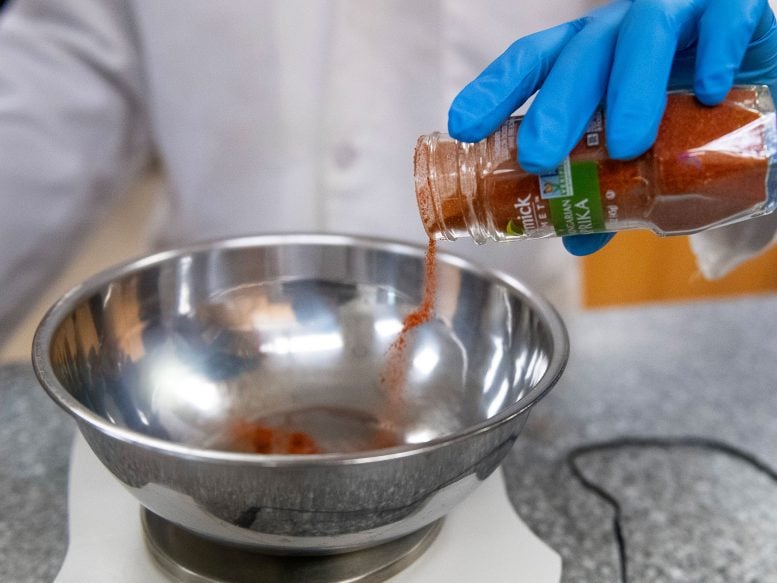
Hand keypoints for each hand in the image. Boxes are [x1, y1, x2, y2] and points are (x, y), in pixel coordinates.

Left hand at [448, 0, 776, 254]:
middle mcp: (619, 35)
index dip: (494, 92)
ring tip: (626, 144)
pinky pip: (722, 20)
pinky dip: (714, 52)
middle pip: (577, 59)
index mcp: (586, 63)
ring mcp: (673, 16)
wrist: (754, 80)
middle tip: (539, 157)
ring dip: (629, 92)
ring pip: (642, 34)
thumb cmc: (681, 111)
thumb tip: (573, 239)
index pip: (530, 66)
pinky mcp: (730, 9)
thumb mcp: (637, 151)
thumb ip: (606, 189)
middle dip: (554, 108)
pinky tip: (708, 91)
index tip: (464, 128)